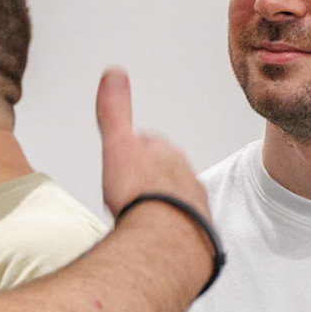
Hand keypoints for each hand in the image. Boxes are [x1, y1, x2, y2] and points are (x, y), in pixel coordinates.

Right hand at [96, 68, 207, 218]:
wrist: (166, 238)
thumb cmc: (142, 195)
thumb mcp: (118, 144)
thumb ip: (115, 111)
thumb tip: (114, 73)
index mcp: (164, 150)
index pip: (148, 141)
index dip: (132, 148)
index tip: (123, 155)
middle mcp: (183, 172)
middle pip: (163, 168)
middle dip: (148, 174)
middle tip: (129, 186)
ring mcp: (192, 200)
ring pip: (174, 193)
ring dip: (160, 199)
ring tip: (142, 211)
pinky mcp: (196, 227)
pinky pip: (182, 220)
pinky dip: (170, 222)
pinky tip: (157, 230)